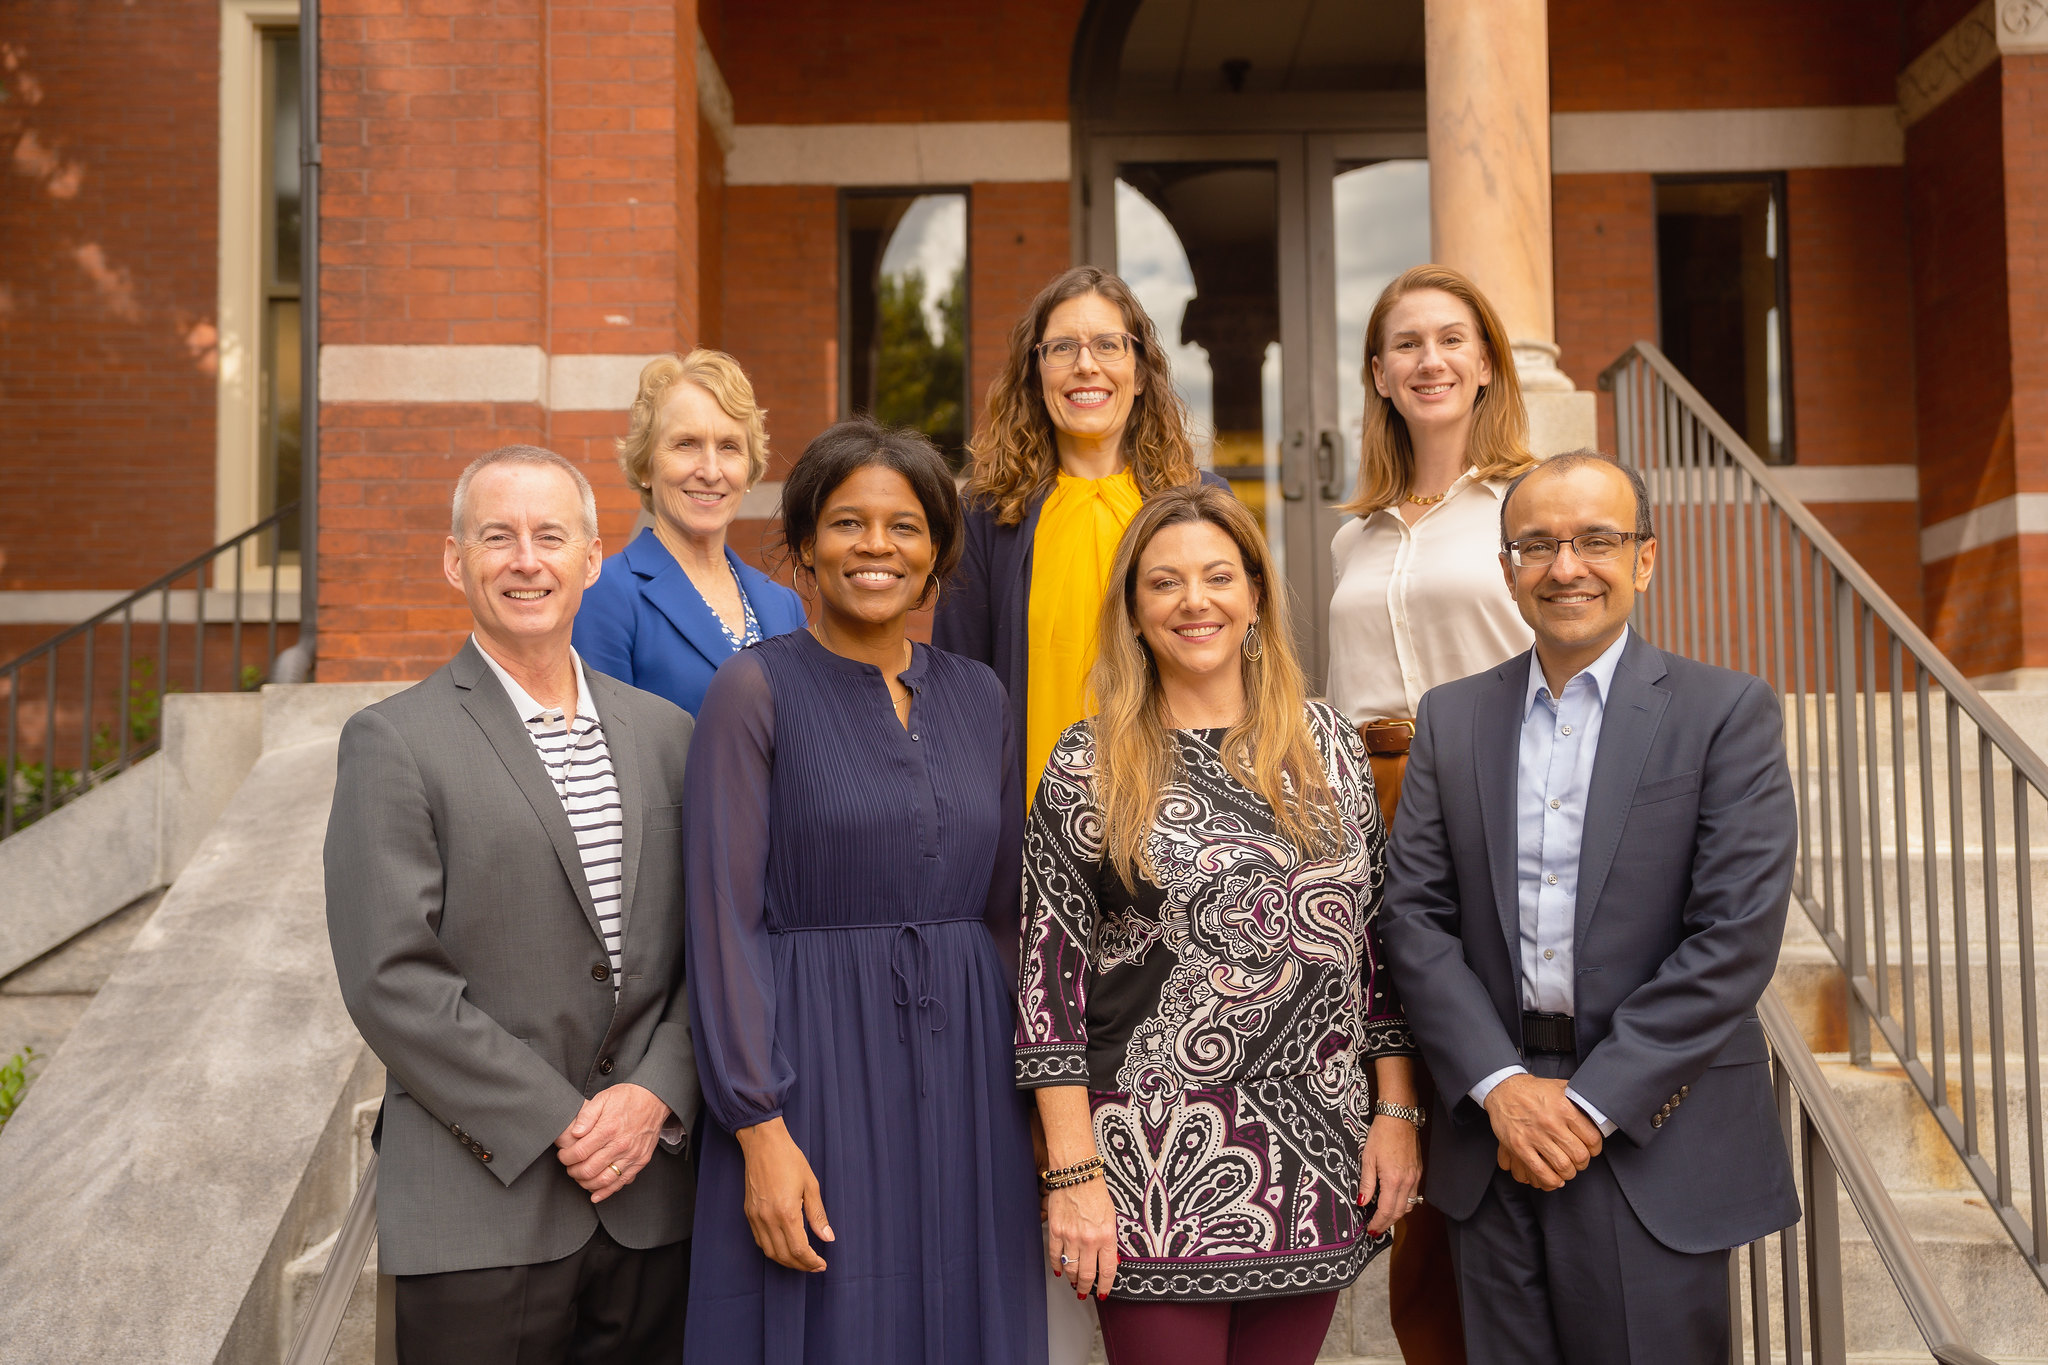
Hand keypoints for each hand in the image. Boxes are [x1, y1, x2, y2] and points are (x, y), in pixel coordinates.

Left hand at [555, 1083, 669, 1202]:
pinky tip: (596, 1194)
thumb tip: (574, 1132)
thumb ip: (586, 1115)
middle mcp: (620, 1145)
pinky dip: (606, 1192)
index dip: (565, 1157)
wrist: (655, 1099)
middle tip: (569, 1166)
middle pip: (588, 1169)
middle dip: (573, 1171)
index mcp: (608, 1128)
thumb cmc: (628, 1098)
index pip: (579, 1152)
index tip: (562, 1155)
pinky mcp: (640, 1161)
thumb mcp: (603, 1098)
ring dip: (586, 1183)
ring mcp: (631, 1155)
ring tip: (580, 1177)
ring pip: (603, 1180)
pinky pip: (621, 1182)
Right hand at [735, 1117, 832, 1271]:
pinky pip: (760, 1241)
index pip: (799, 1249)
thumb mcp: (811, 1185)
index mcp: (786, 1212)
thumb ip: (818, 1215)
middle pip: (784, 1255)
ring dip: (786, 1260)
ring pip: (770, 1252)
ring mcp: (756, 1217)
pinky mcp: (749, 1213)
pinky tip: (784, 1247)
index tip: (821, 1264)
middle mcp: (768, 1218)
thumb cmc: (789, 1160)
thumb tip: (828, 1238)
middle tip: (815, 1265)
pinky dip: (773, 1250)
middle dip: (801, 1265)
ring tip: (802, 1260)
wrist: (763, 1144)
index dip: (811, 1262)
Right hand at [1045, 1176, 1117, 1299]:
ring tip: (1074, 1283)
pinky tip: (1059, 1270)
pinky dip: (1057, 1266)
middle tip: (1085, 1292)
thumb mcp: (1111, 1217)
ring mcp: (1070, 1236)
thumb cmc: (1095, 1191)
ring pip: (1071, 1268)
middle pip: (1087, 1274)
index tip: (1103, 1292)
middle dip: (1086, 1288)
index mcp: (1106, 1235)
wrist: (1076, 1173)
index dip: (1105, 1285)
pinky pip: (1056, 1256)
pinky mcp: (1056, 1231)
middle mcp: (1089, 1239)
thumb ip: (1108, 1240)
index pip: (1107, 1270)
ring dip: (1072, 1279)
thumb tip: (1107, 1259)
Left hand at [1358, 1112, 1422, 1234]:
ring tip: (1383, 1219)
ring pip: (1408, 1206)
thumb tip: (1362, 1202)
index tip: (1370, 1229)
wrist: (1399, 1118)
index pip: (1386, 1210)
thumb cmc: (1381, 1135)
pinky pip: (1413, 1195)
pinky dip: (1404, 1204)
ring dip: (1396, 1216)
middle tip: (1375, 1230)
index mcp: (1393, 1180)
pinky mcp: (1418, 1172)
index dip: (1378, 1223)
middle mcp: (1407, 1182)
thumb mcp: (1367, 1159)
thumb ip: (1366, 1183)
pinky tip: (1394, 1202)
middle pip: (1399, 1213)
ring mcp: (1415, 1178)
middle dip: (1386, 1224)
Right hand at [1484, 1075, 1600, 1190]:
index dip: (1594, 1149)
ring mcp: (1534, 1136)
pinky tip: (1554, 1179)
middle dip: (1582, 1163)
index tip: (1591, 1151)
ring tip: (1566, 1170)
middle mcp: (1551, 1123)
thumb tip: (1596, 1109)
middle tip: (1579, 1162)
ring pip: (1562, 1166)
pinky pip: (1540, 1171)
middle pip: (1579, 1155)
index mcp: (1564, 1108)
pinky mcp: (1519, 1146)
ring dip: (1568, 1173)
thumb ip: (1578, 1098)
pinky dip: (1550, 1180)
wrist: (1504, 1090)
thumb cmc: (1534, 1090)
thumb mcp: (1560, 1087)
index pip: (1592, 1138)